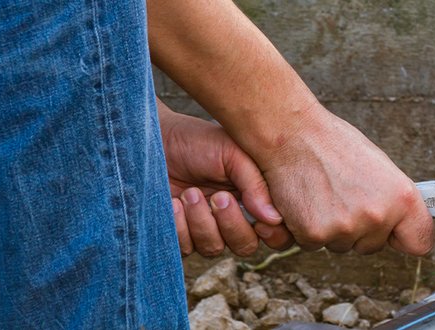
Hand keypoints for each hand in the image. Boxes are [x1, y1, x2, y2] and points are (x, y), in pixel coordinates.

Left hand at [156, 100, 293, 256]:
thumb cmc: (197, 142)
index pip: (277, 233)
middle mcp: (233, 217)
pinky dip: (180, 228)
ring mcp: (205, 228)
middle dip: (231, 225)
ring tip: (190, 194)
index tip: (259, 220)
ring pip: (214, 249)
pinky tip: (174, 203)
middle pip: (245, 246)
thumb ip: (256, 184)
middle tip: (218, 197)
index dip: (274, 234)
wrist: (156, 140)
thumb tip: (274, 218)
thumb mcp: (233, 154)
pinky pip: (186, 248)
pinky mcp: (179, 233)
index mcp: (255, 198)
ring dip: (202, 223)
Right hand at [256, 104, 433, 255]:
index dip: (403, 237)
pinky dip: (307, 229)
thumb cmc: (333, 144)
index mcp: (402, 198)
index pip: (420, 242)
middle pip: (373, 246)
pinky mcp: (316, 234)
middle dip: (358, 230)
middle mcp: (378, 216)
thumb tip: (399, 222)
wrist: (293, 134)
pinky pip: (315, 245)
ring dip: (332, 229)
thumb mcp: (380, 167)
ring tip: (324, 194)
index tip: (395, 234)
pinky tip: (308, 201)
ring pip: (342, 246)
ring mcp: (346, 228)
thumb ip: (392, 200)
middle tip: (343, 196)